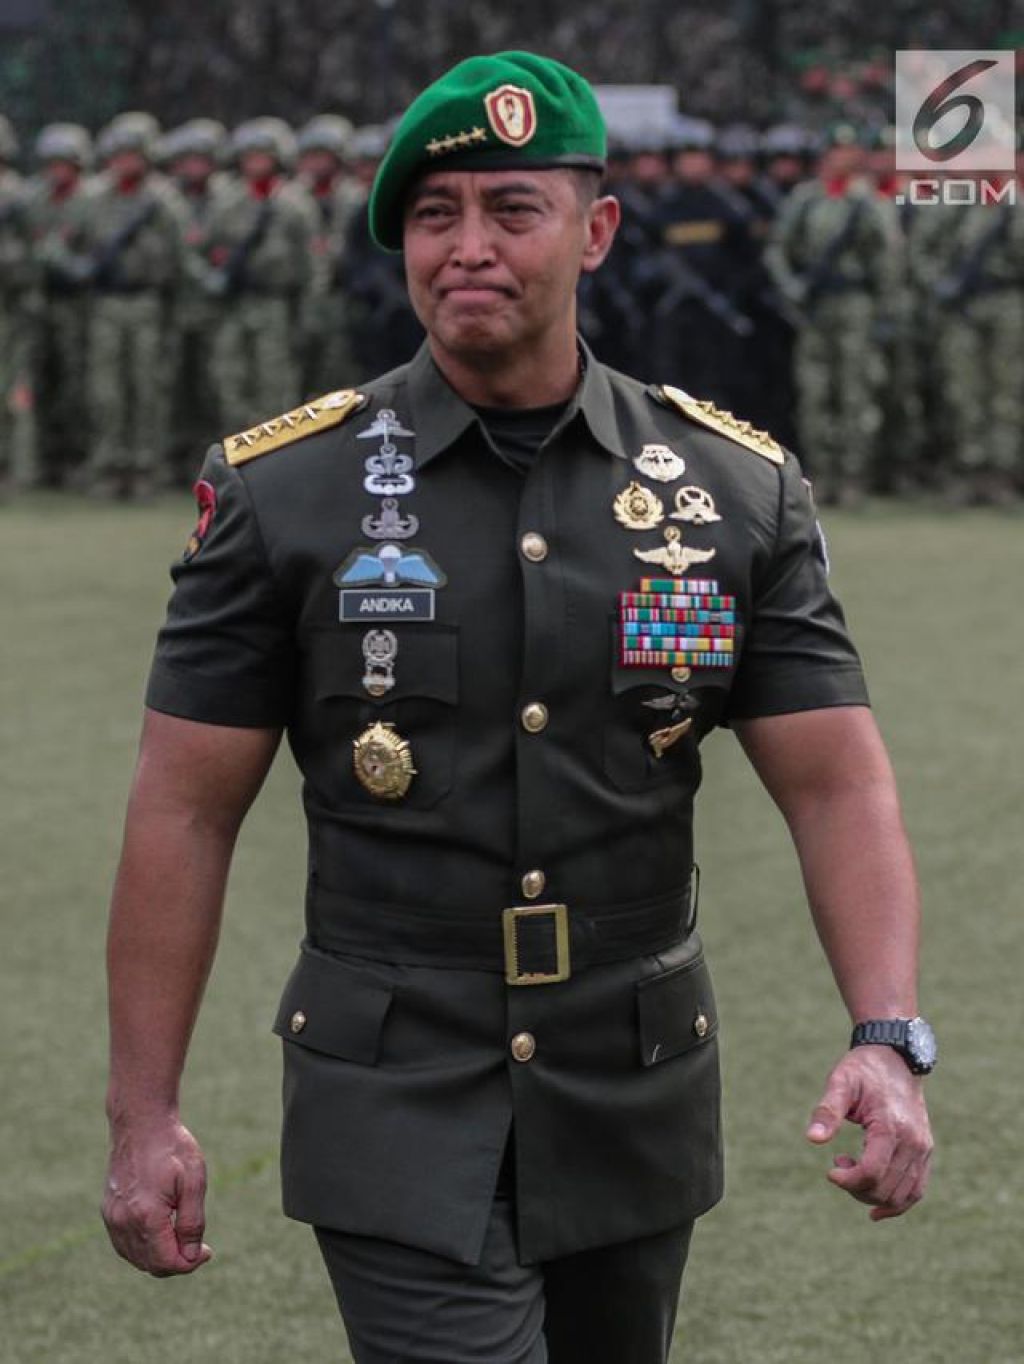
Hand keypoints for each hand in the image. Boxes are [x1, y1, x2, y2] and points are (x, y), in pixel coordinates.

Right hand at [102, 1117, 211, 1274]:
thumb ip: (192, 1222)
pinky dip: (143, 1249)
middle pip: (150, 1265)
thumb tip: (192, 1256)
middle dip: (176, 1263)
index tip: (207, 1252)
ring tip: (182, 1240)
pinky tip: (161, 1236)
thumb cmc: (172, 1147)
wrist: (141, 1122)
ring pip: (135, 1258)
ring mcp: (112, 1218)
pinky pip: (124, 1245)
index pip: (166, 1262)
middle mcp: (123, 1222)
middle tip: (199, 1247)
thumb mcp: (193, 1181)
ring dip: (160, 1258)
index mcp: (146, 1216)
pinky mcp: (108, 1211)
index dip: (190, 1264)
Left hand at [806, 1046, 932, 1220]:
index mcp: (891, 1126)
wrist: (894, 1057)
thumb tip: (813, 1139)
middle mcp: (913, 1142)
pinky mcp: (926, 1151)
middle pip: (885, 1189)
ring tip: (852, 1171)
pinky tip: (875, 1209)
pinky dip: (898, 1204)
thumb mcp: (840, 1083)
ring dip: (872, 1196)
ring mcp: (923, 1149)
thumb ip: (827, 1111)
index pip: (872, 1172)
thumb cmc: (863, 1070)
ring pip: (902, 1195)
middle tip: (839, 1164)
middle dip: (856, 1188)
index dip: (848, 1181)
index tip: (830, 1171)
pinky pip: (916, 1190)